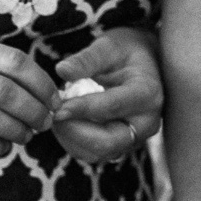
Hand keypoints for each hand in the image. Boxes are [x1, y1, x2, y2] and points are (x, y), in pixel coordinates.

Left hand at [48, 27, 162, 162]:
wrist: (141, 65)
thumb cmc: (124, 52)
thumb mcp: (107, 47)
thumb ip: (86, 60)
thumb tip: (62, 70)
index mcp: (147, 93)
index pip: (112, 107)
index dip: (82, 109)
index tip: (58, 108)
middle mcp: (146, 122)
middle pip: (107, 142)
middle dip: (74, 131)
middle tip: (53, 114)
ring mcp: (135, 138)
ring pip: (97, 153)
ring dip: (71, 138)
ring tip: (57, 115)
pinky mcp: (121, 146)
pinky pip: (93, 153)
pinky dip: (73, 142)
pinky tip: (65, 123)